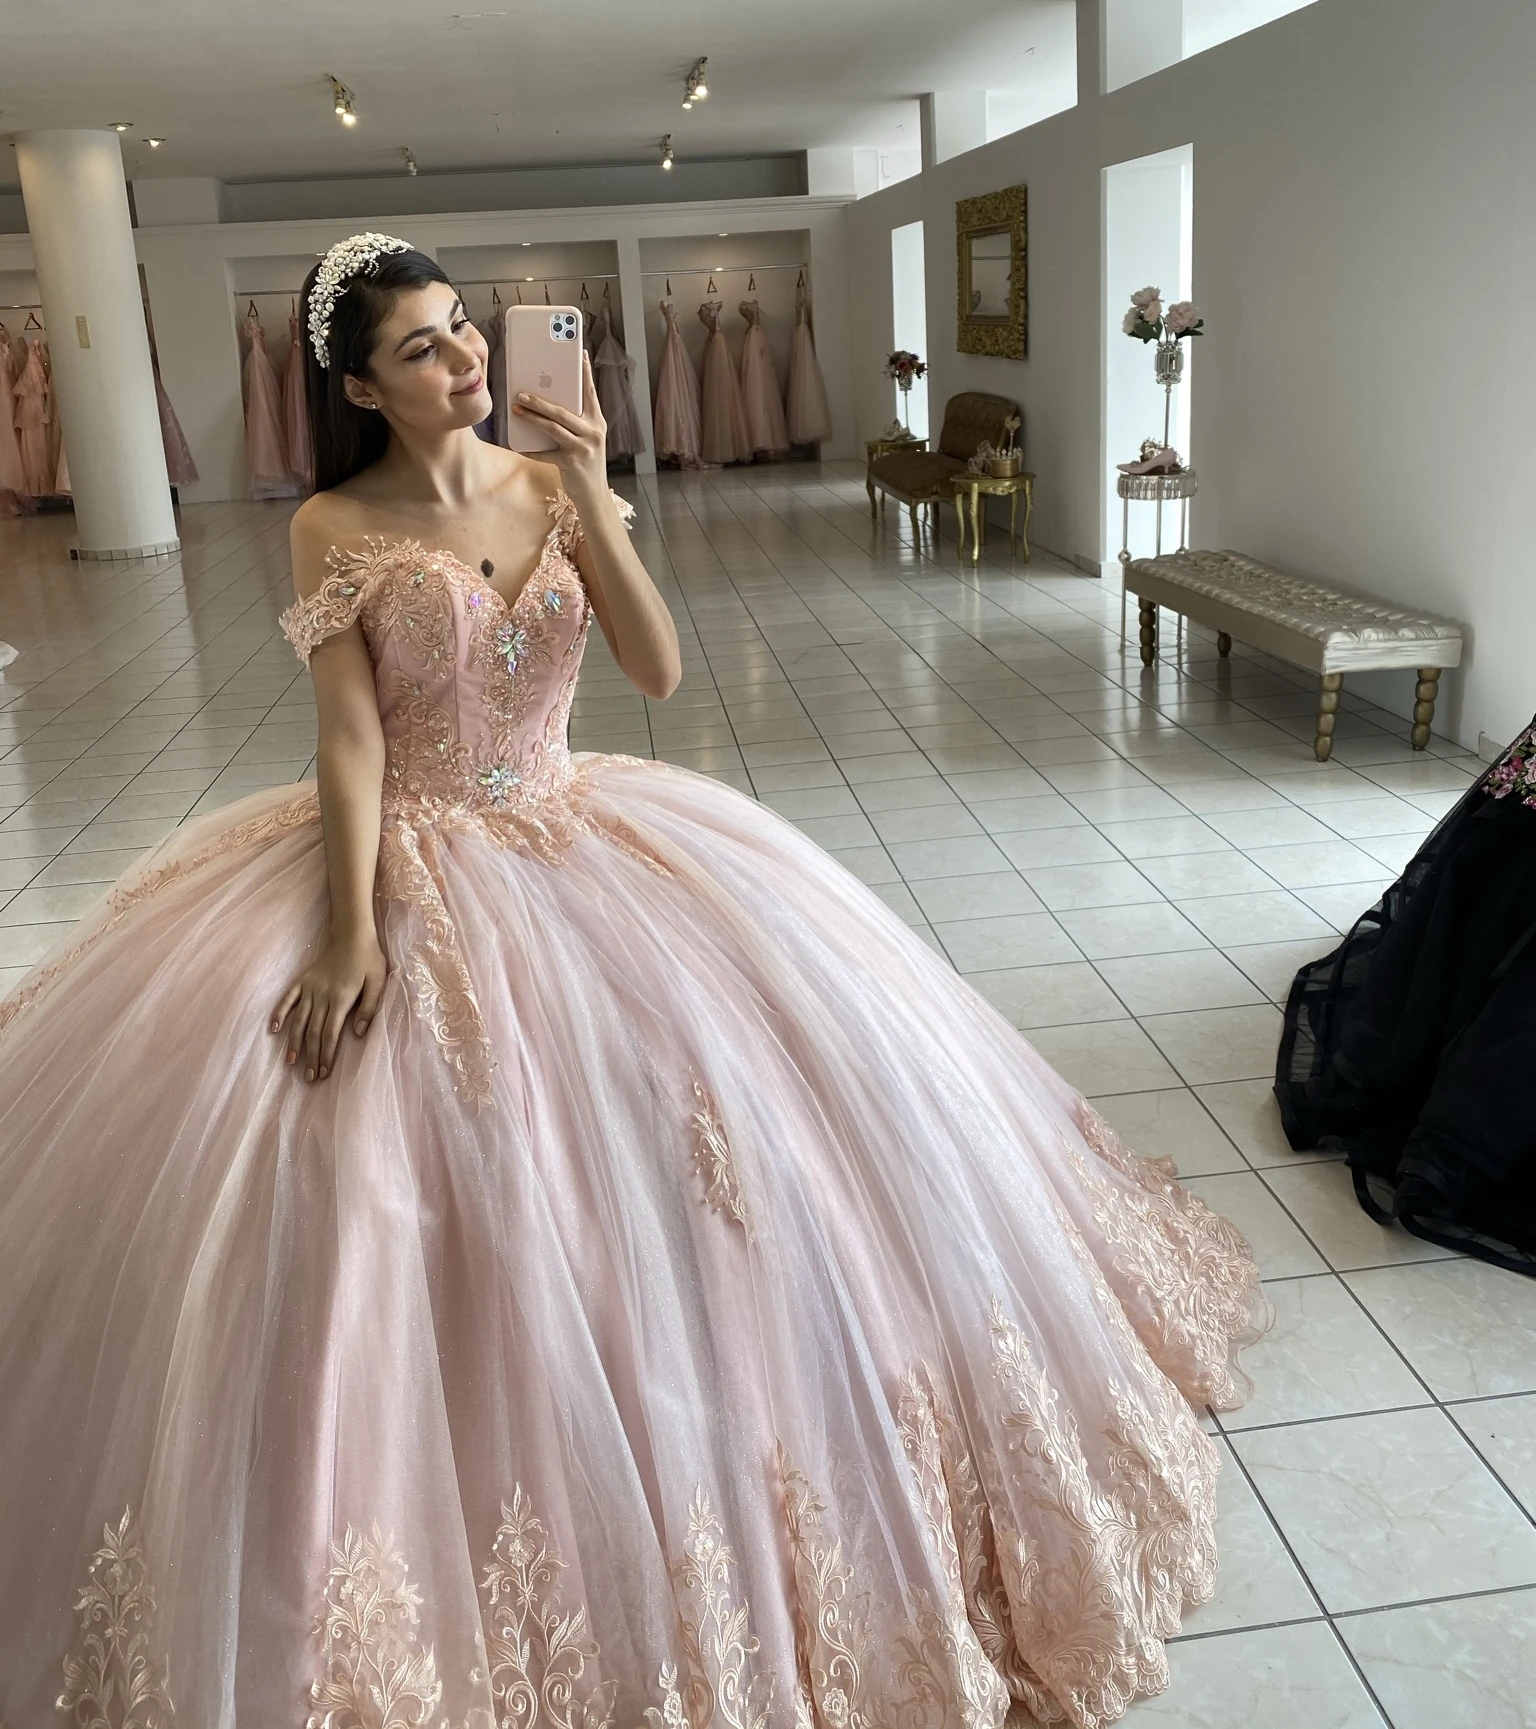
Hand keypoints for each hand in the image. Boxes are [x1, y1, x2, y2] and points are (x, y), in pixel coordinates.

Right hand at [270, 930, 387, 1083]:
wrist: (352, 935)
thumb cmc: (369, 960)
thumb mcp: (378, 982)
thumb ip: (370, 1008)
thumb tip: (359, 1034)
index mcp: (341, 999)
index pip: (331, 1034)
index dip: (327, 1054)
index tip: (324, 1072)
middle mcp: (322, 996)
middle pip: (314, 1032)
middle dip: (311, 1056)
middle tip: (309, 1077)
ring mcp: (309, 989)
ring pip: (299, 1020)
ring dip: (294, 1042)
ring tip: (291, 1062)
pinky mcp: (302, 981)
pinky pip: (287, 999)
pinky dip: (279, 1013)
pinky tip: (273, 1030)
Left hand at [512, 347, 607, 498]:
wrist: (594, 496)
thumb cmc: (586, 465)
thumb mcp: (586, 441)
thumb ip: (574, 424)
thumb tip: (547, 407)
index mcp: (597, 423)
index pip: (590, 393)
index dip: (585, 374)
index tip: (581, 355)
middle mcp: (593, 433)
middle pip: (563, 411)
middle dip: (540, 401)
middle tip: (521, 393)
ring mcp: (583, 448)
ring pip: (553, 428)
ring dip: (532, 417)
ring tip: (516, 409)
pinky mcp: (571, 463)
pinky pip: (545, 453)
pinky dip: (531, 449)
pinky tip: (519, 445)